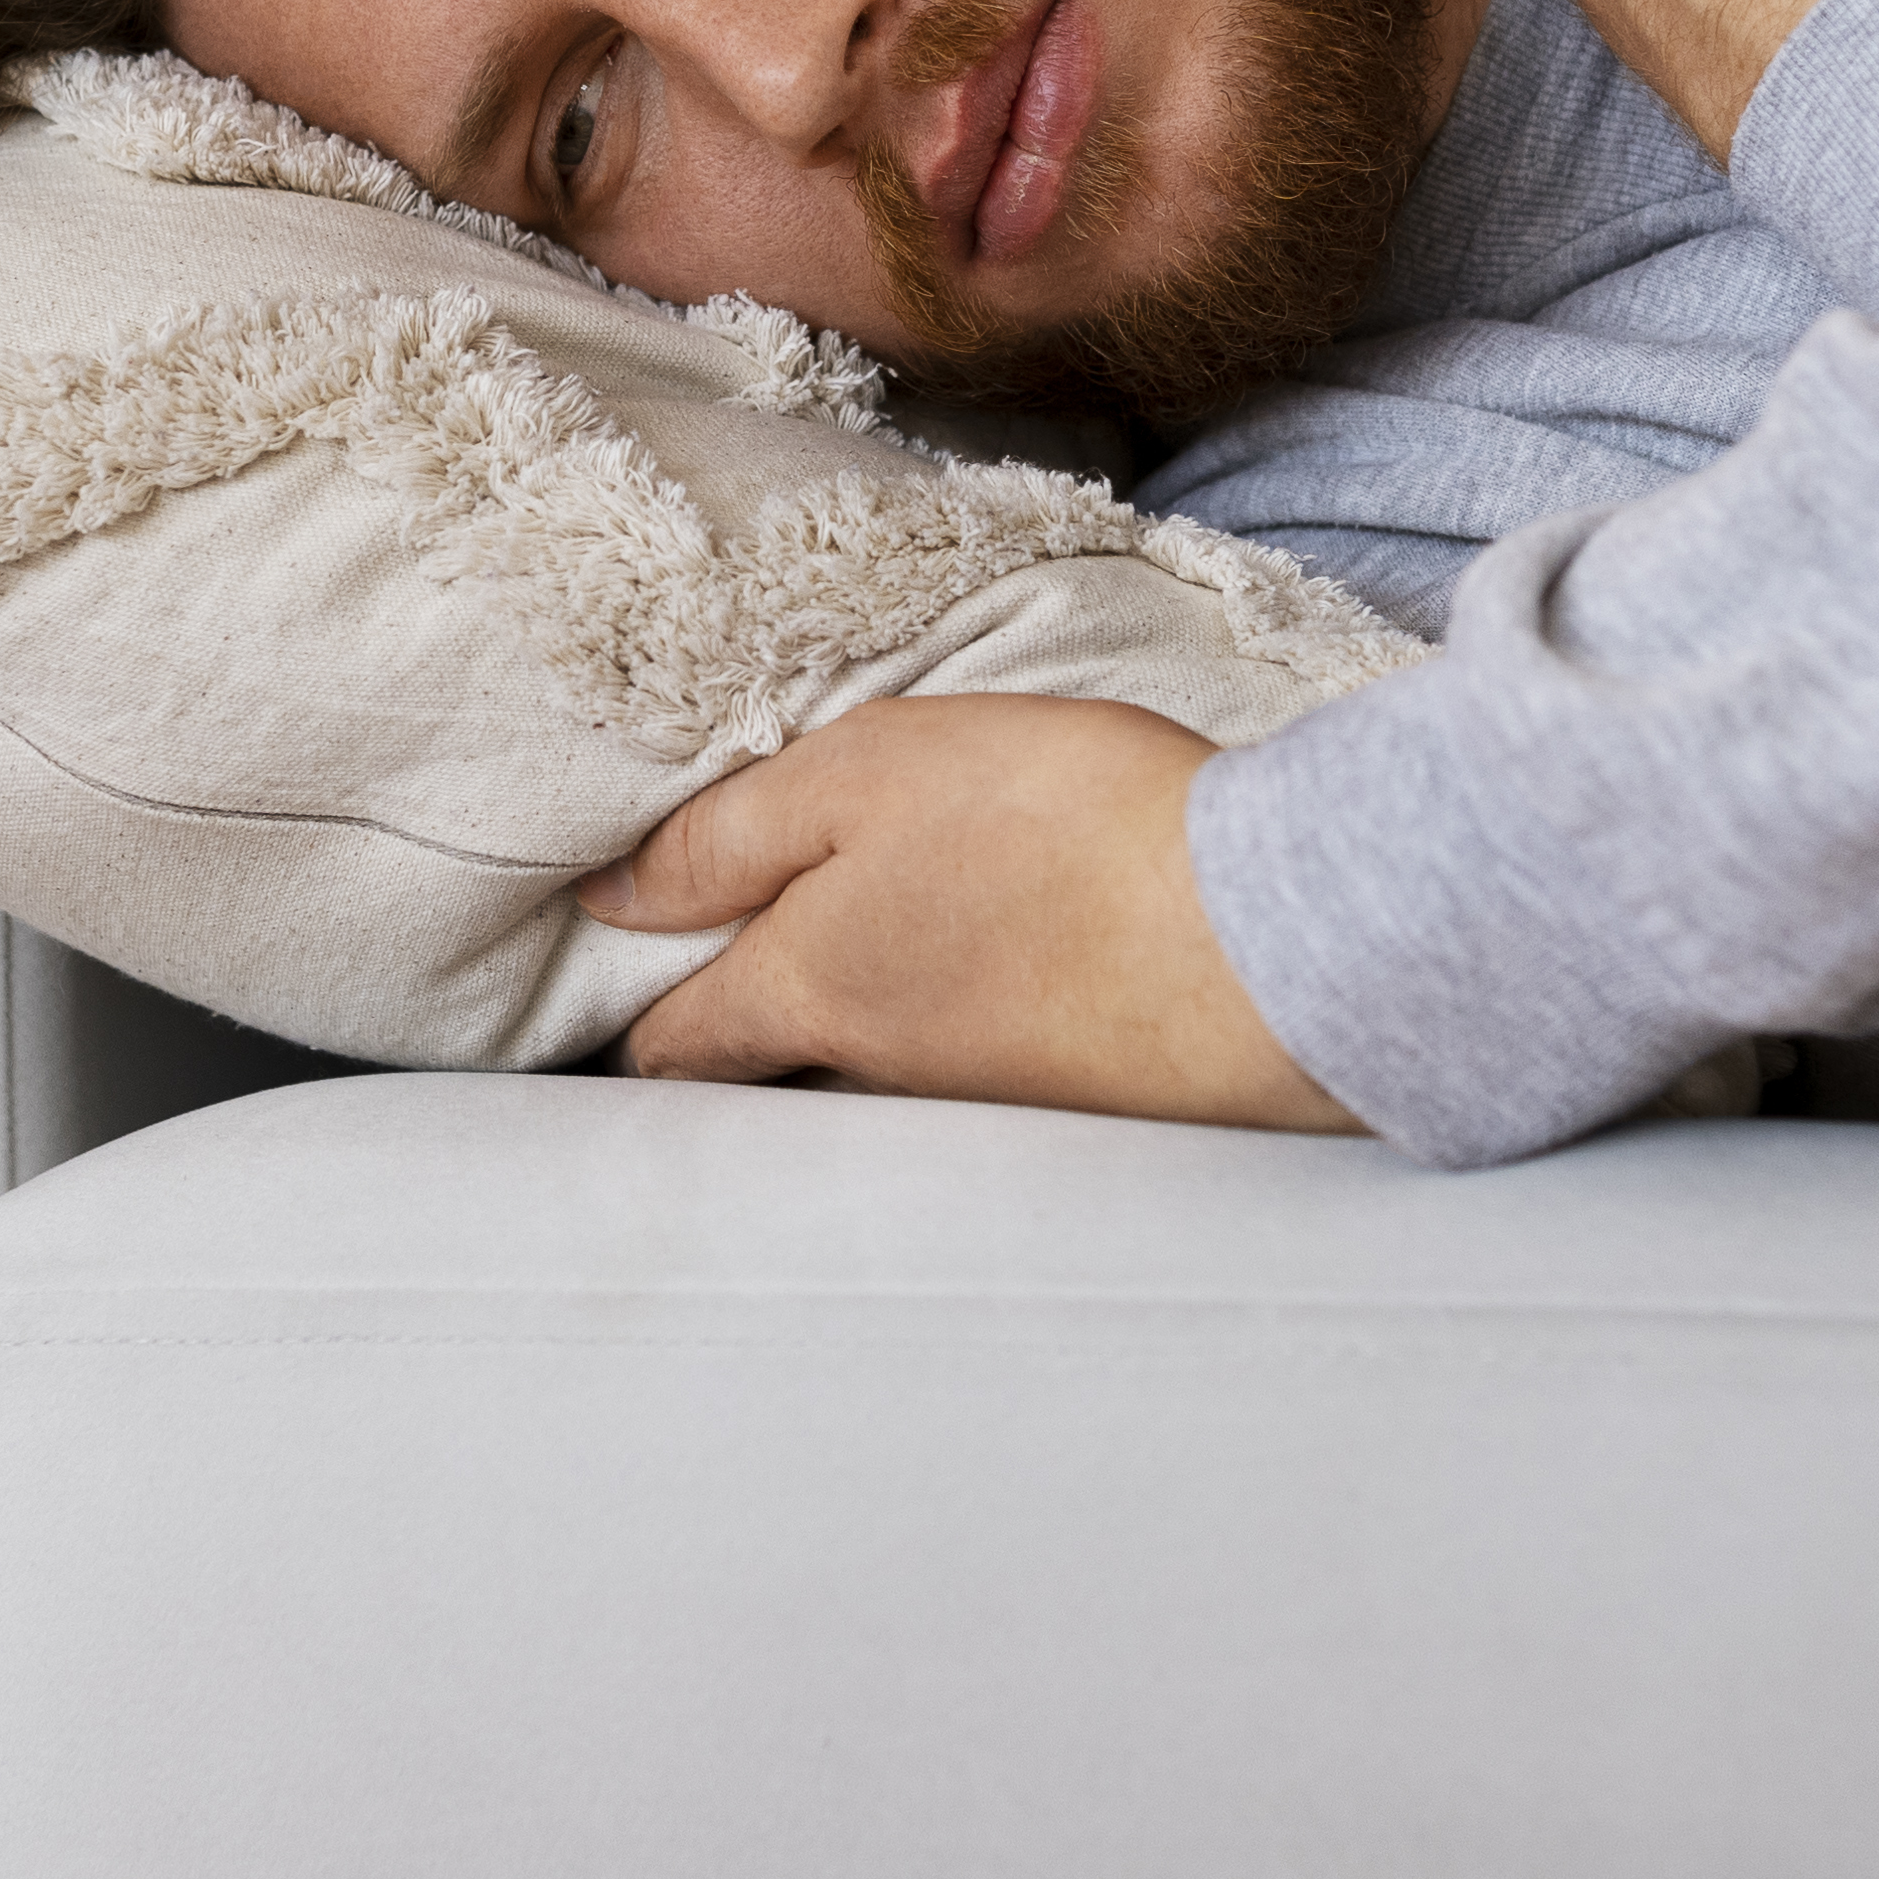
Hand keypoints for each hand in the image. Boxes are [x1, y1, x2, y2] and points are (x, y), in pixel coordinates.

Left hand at [589, 698, 1366, 1132]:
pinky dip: (979, 1020)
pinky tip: (1018, 956)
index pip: (673, 1045)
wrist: (1269, 940)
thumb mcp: (866, 776)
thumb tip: (609, 900)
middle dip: (742, 1028)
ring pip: (881, 1071)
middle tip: (741, 955)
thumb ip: (729, 834)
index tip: (624, 976)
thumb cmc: (1059, 831)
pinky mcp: (1079, 1100)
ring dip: (871, 1017)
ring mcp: (984, 1101)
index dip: (632, 1011)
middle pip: (773, 1071)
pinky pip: (987, 1066)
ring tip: (898, 927)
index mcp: (808, 992)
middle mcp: (880, 1075)